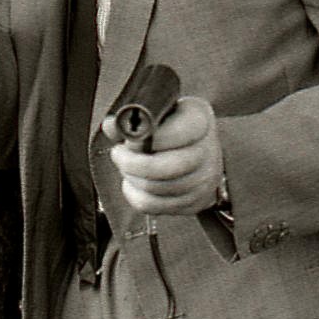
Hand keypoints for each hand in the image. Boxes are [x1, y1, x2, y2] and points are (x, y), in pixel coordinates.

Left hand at [102, 96, 223, 215]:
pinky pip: (156, 206)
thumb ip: (133, 118)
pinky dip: (136, 196)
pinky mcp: (195, 202)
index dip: (146, 138)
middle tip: (119, 154)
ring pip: (158, 190)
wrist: (204, 149)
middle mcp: (207, 151)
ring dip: (132, 179)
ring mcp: (204, 180)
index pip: (175, 133)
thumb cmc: (175, 125)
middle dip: (132, 163)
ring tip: (126, 167)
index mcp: (200, 120)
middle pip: (166, 167)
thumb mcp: (160, 111)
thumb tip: (112, 126)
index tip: (129, 138)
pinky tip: (134, 183)